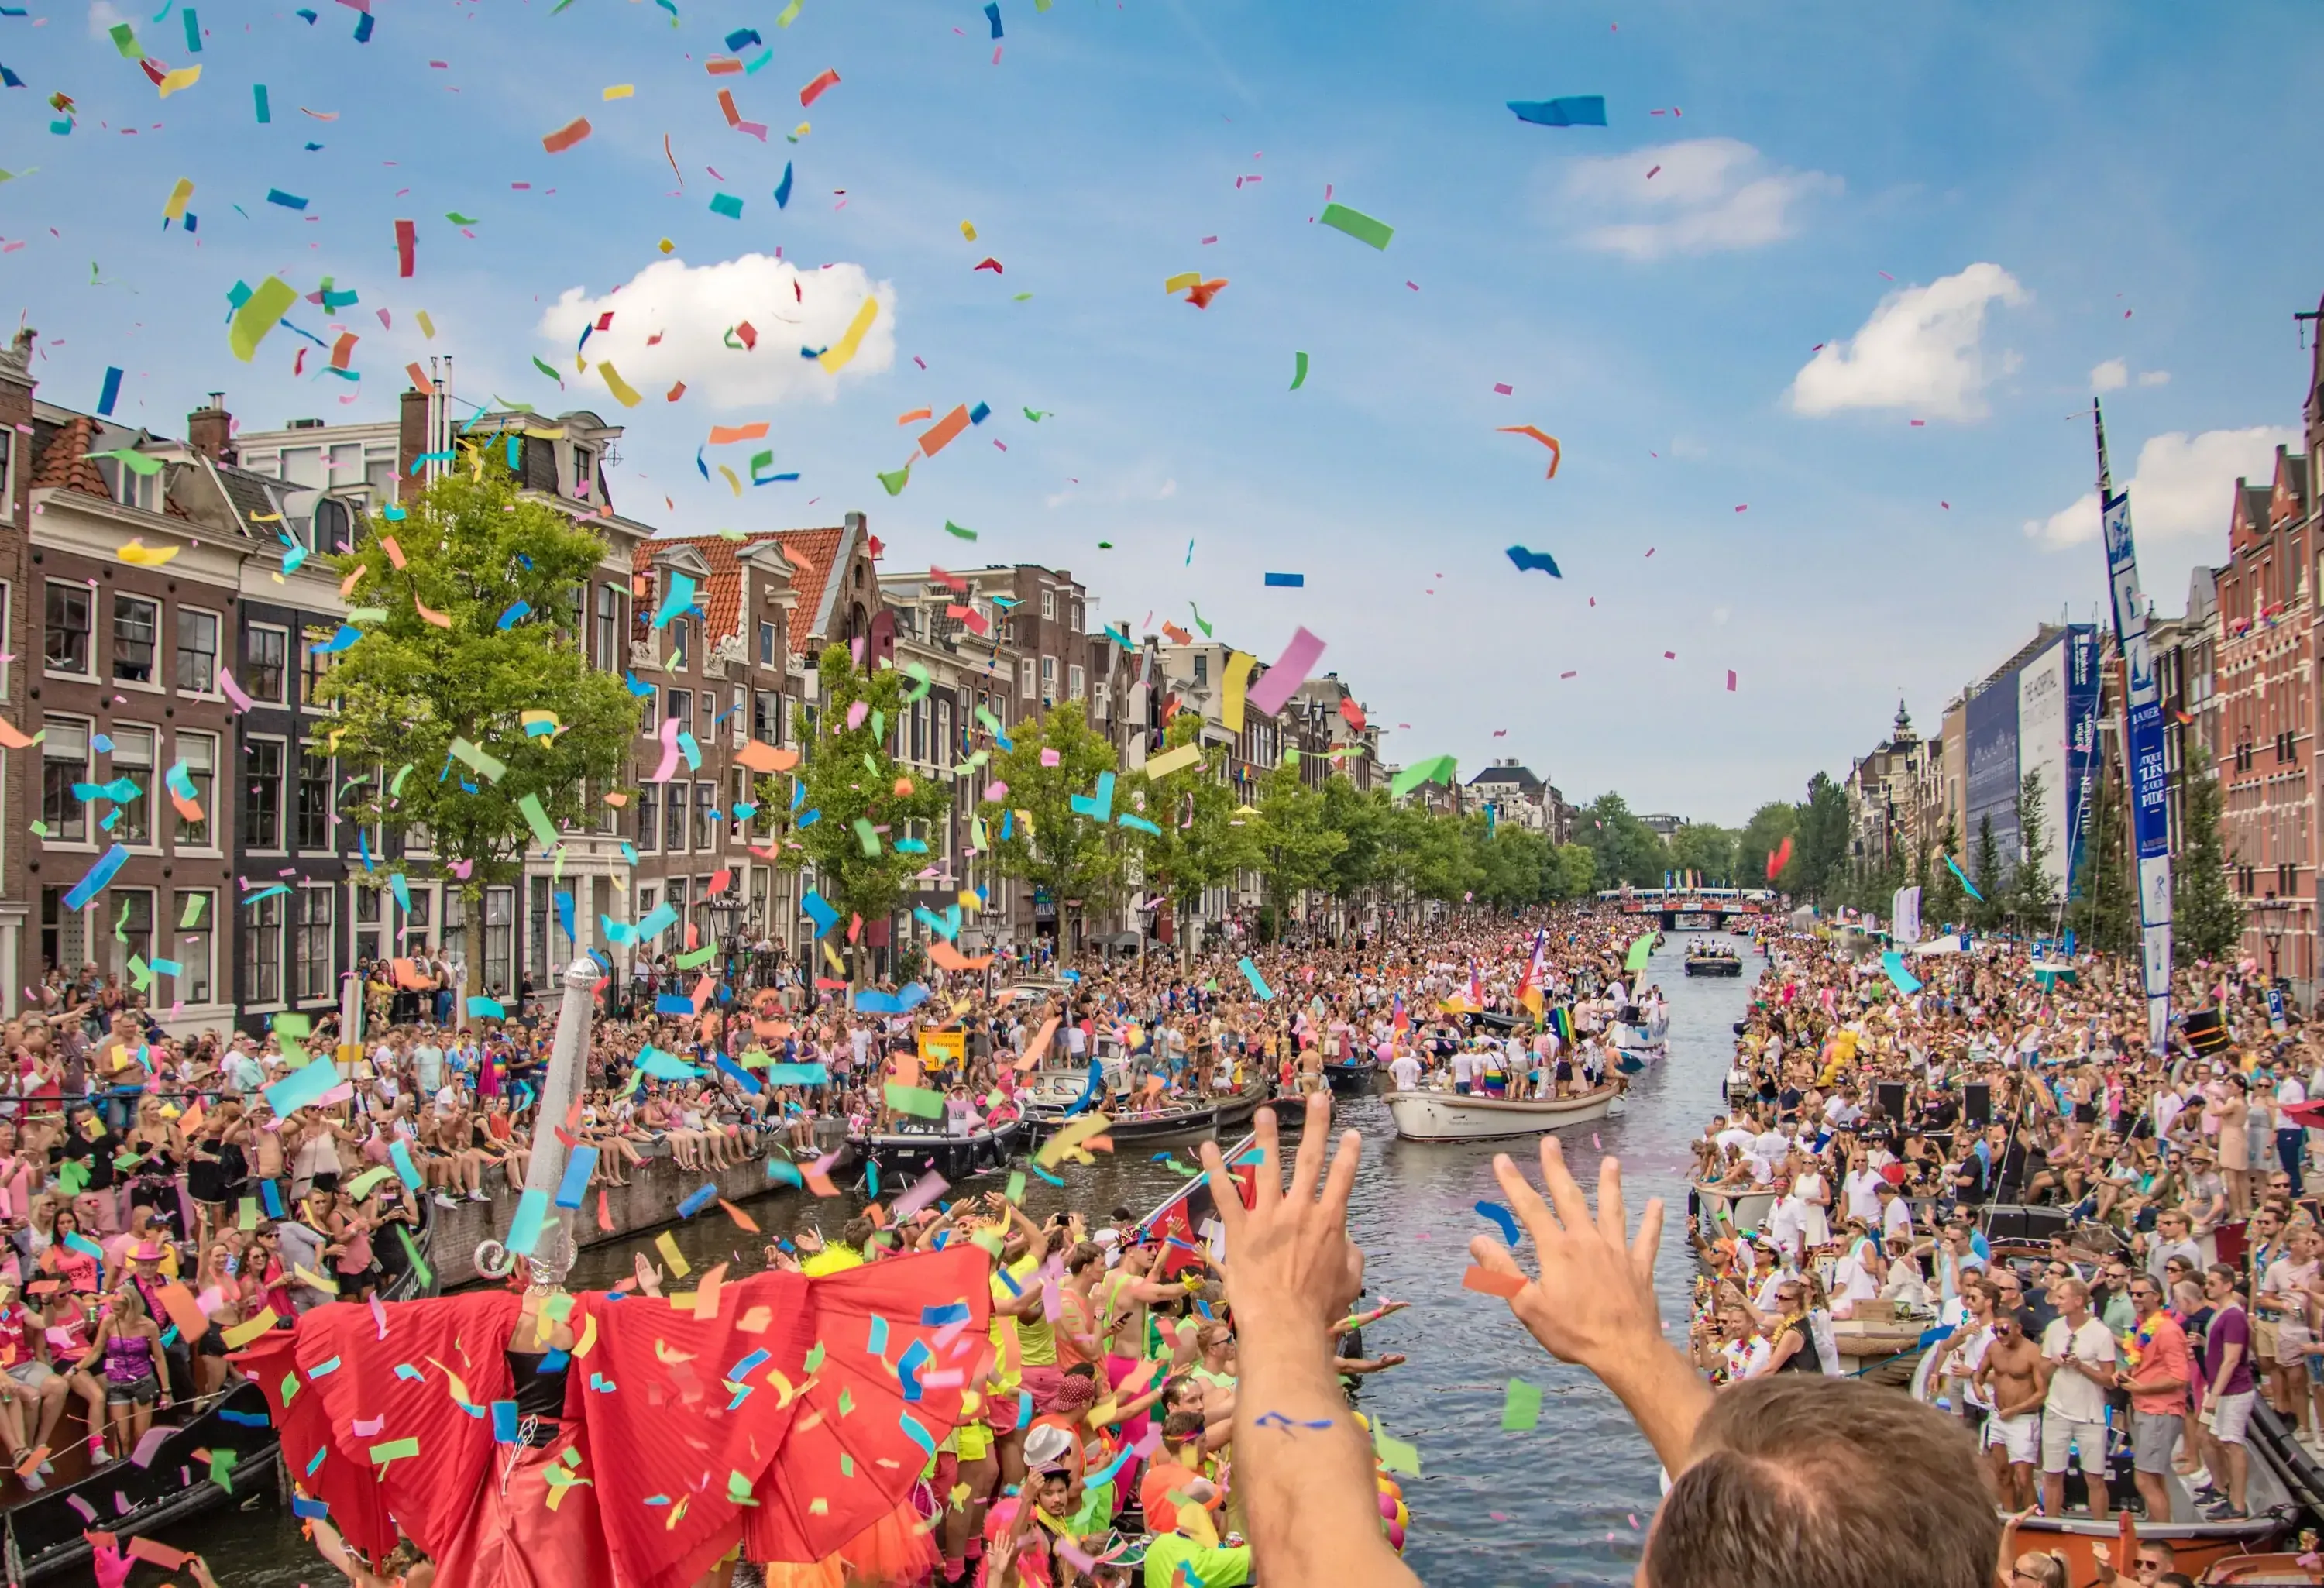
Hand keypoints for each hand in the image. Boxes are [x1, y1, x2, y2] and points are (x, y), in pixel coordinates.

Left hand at [1196, 1095, 1361, 1333]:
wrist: (1284, 1324)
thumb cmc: (1319, 1308)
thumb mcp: (1349, 1281)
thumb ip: (1350, 1254)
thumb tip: (1346, 1240)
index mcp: (1329, 1222)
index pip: (1342, 1179)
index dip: (1348, 1155)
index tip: (1349, 1133)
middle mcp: (1300, 1211)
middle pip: (1310, 1160)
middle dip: (1315, 1127)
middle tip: (1316, 1098)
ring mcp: (1268, 1217)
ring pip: (1267, 1167)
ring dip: (1266, 1137)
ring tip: (1264, 1110)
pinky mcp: (1239, 1229)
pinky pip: (1225, 1193)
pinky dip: (1215, 1169)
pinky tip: (1207, 1147)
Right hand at [1470, 1136, 1664, 1381]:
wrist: (1626, 1350)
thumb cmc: (1573, 1332)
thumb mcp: (1528, 1306)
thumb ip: (1502, 1271)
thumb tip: (1477, 1240)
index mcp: (1558, 1250)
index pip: (1530, 1209)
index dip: (1514, 1183)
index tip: (1501, 1159)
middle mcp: (1587, 1241)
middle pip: (1570, 1197)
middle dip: (1557, 1168)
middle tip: (1551, 1142)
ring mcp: (1617, 1251)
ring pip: (1612, 1210)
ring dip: (1610, 1184)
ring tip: (1611, 1161)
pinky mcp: (1639, 1266)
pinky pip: (1646, 1239)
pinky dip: (1652, 1221)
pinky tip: (1656, 1203)